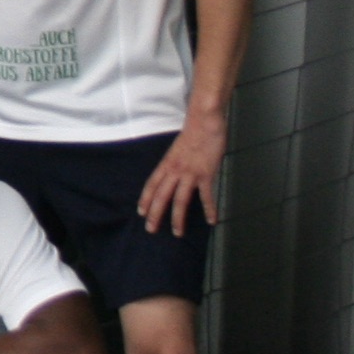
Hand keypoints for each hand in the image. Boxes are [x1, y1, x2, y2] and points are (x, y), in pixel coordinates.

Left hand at [139, 110, 225, 236]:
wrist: (204, 120)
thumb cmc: (193, 132)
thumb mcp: (178, 149)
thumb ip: (175, 162)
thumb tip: (175, 173)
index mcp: (166, 164)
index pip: (151, 184)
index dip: (145, 199)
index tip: (141, 212)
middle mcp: (174, 170)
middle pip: (161, 196)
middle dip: (155, 214)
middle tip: (151, 230)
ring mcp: (189, 173)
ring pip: (180, 200)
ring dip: (178, 218)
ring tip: (178, 233)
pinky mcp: (205, 174)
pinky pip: (206, 196)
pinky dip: (209, 209)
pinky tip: (212, 220)